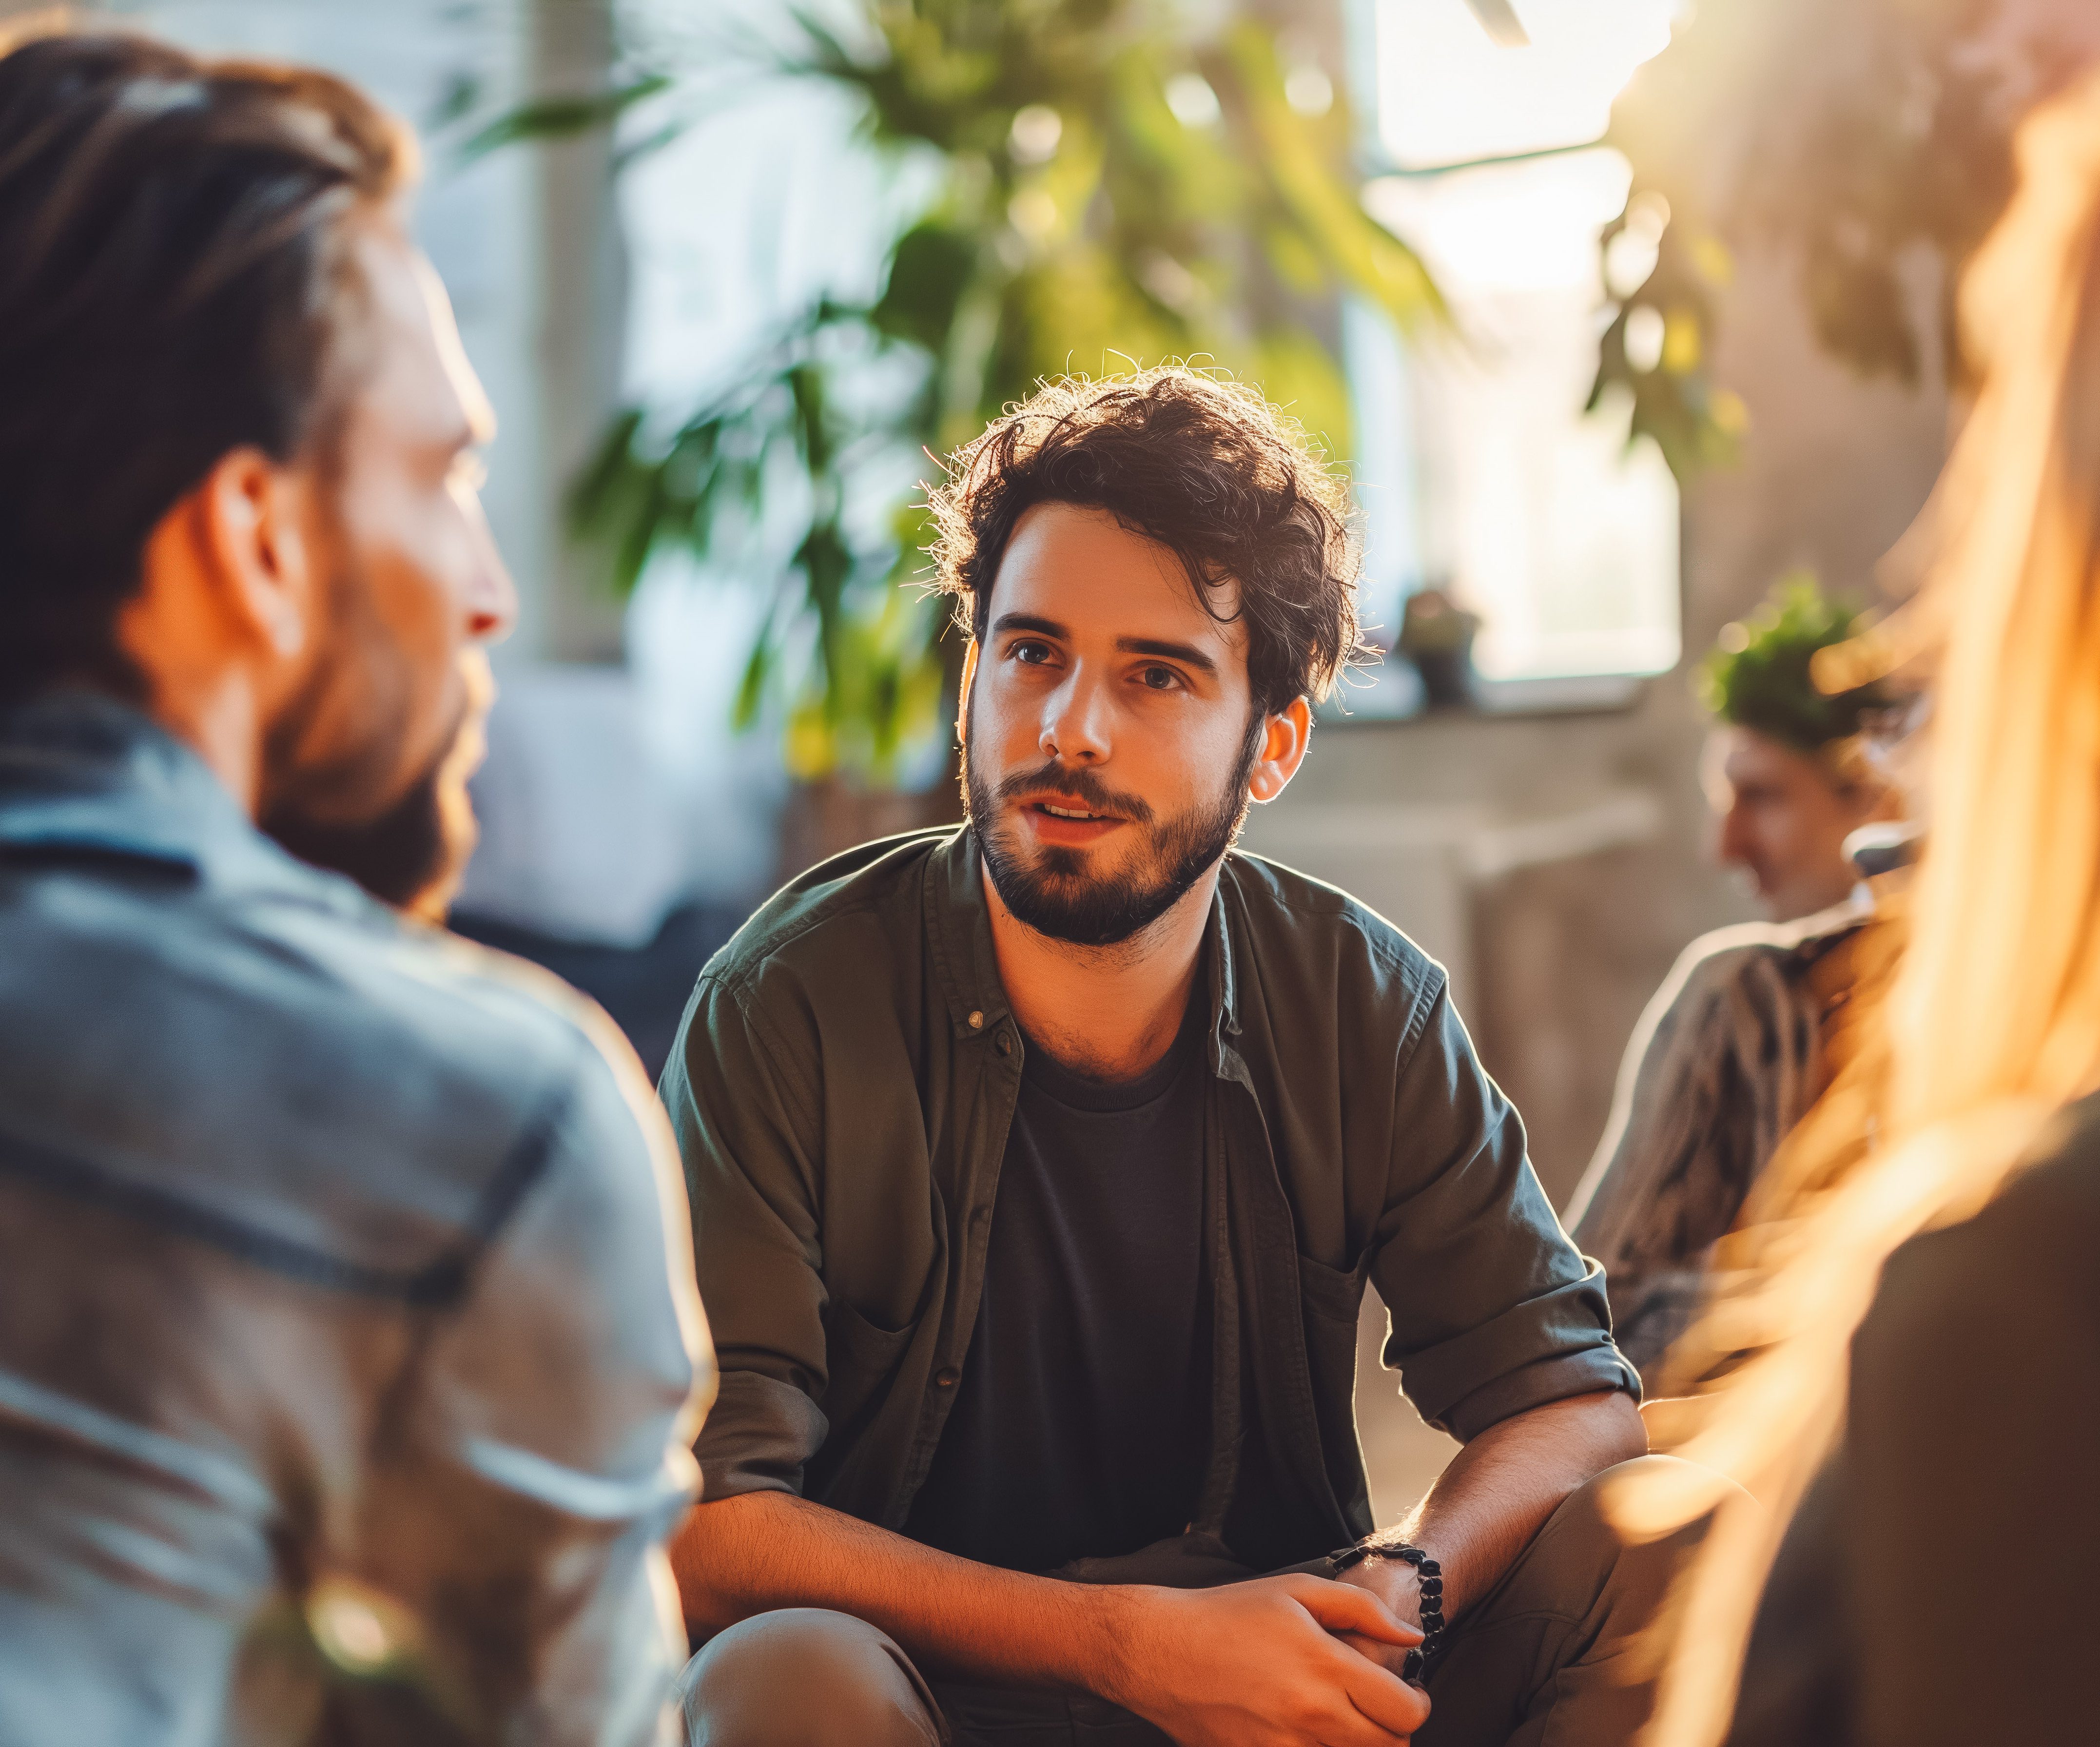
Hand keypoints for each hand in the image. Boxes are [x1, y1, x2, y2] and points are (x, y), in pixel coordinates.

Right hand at [1092, 1574, 1429, 1745]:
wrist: (1161, 1651)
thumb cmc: (1229, 1614)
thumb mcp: (1297, 1590)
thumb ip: (1363, 1609)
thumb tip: (1412, 1637)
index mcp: (1325, 1667)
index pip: (1405, 1712)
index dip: (1418, 1705)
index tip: (1409, 1695)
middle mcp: (1310, 1715)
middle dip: (1394, 1731)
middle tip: (1379, 1710)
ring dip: (1358, 1746)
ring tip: (1343, 1721)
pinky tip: (1311, 1735)